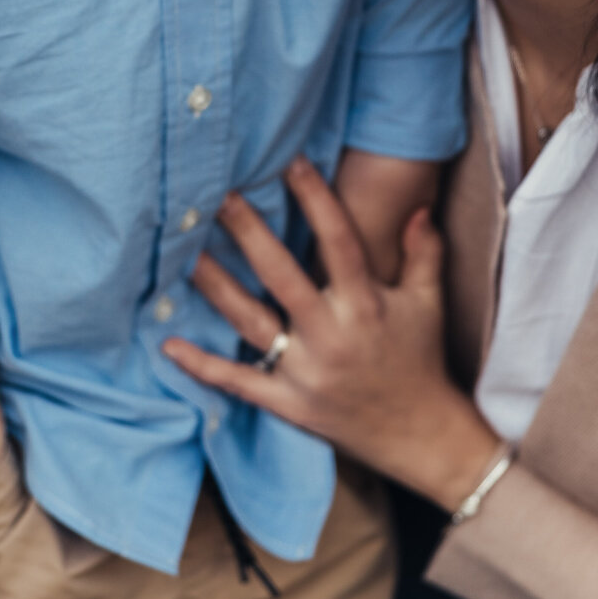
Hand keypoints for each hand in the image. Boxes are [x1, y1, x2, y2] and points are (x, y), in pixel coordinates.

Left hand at [164, 157, 500, 510]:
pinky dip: (203, 366)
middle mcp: (333, 335)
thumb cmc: (422, 361)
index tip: (292, 162)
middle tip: (219, 195)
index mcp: (367, 305)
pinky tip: (169, 343)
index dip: (316, 200)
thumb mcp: (429, 304)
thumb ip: (423, 253)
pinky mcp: (289, 403)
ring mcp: (307, 372)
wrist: (423, 436)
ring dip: (215, 286)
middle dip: (249, 232)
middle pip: (282, 275)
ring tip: (184, 253)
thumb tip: (417, 207)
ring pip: (251, 321)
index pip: (339, 242)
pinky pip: (239, 382)